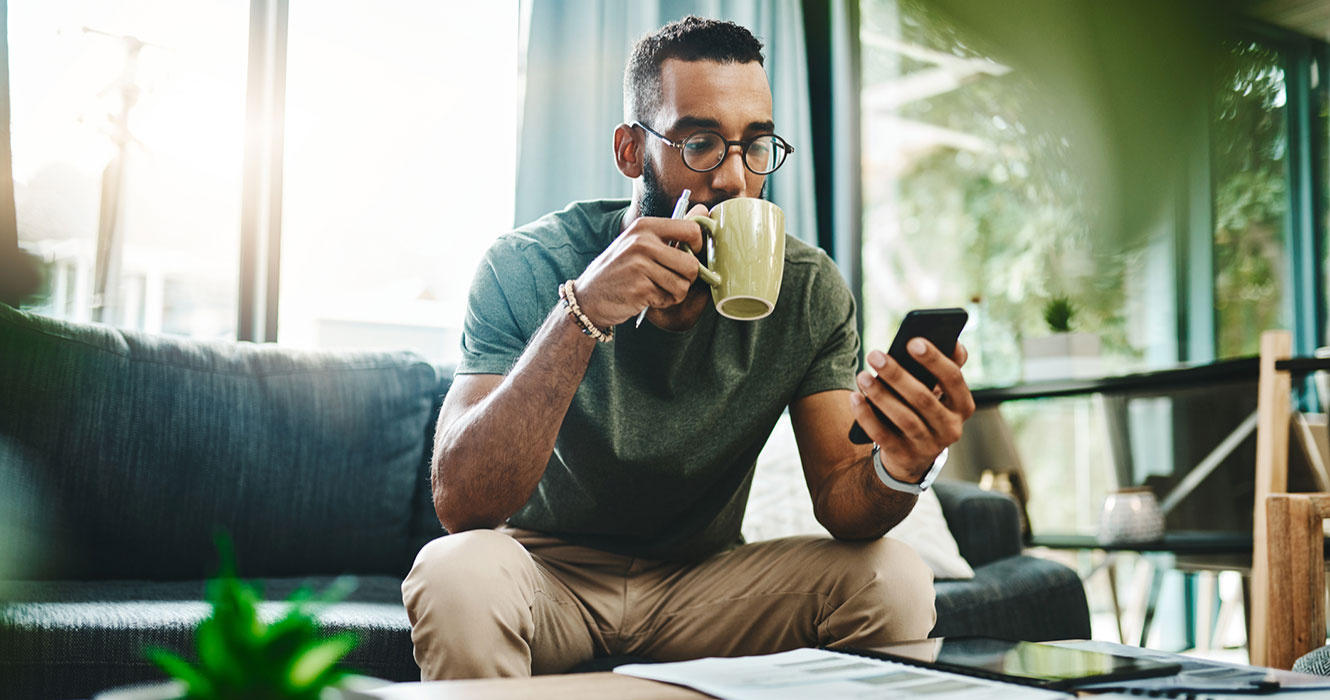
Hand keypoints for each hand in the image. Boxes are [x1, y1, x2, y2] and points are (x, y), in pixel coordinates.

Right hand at [573, 204, 708, 327]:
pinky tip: (646, 297)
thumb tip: (703, 209)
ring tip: (657, 288)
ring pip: (683, 285)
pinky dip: (662, 302)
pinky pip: (669, 299)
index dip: (698, 247)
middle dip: (687, 279)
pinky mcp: (639, 289)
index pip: (691, 230)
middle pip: (691, 264)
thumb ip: (672, 229)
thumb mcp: (640, 242)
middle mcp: (642, 242)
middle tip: (672, 280)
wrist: (589, 296)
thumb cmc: (620, 269)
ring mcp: (639, 266)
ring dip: (674, 293)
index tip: (689, 255)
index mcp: (645, 226)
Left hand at [848, 340, 975, 482]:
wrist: (912, 456)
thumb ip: (948, 366)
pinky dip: (867, 416)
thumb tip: (955, 341)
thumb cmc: (925, 410)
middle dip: (897, 375)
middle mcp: (951, 428)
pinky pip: (883, 436)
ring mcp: (929, 446)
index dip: (934, 360)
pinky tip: (855, 398)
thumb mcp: (940, 391)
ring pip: (904, 418)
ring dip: (880, 395)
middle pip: (923, 399)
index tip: (912, 341)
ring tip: (862, 375)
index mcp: (963, 406)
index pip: (953, 379)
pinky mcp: (905, 457)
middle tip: (875, 354)